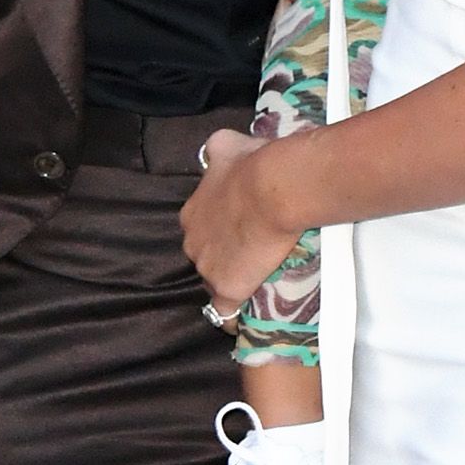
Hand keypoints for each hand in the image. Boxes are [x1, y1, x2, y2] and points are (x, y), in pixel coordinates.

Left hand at [182, 129, 298, 323]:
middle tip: (252, 250)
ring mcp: (207, 268)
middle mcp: (193, 242)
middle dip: (223, 254)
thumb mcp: (228, 145)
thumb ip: (218, 149)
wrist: (272, 189)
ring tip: (256, 280)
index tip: (238, 227)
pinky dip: (231, 316)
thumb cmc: (253, 165)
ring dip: (230, 281)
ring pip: (214, 281)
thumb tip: (217, 147)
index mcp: (192, 213)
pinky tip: (242, 319)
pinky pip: (224, 312)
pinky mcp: (226, 290)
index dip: (220, 229)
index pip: (201, 228)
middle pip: (205, 255)